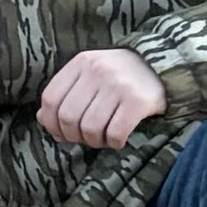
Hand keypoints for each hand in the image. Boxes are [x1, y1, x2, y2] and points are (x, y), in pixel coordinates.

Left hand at [37, 47, 166, 148]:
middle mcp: (97, 70)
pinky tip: (119, 140)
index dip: (50, 123)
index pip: (50, 99)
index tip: (61, 134)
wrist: (165, 67)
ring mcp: (118, 84)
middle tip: (87, 139)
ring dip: (95, 142)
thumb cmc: (121, 77)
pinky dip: (114, 143)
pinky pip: (115, 133)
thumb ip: (66, 93)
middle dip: (74, 137)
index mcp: (81, 63)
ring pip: (90, 128)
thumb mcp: (90, 75)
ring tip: (104, 138)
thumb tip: (42, 119)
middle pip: (68, 117)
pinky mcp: (138, 100)